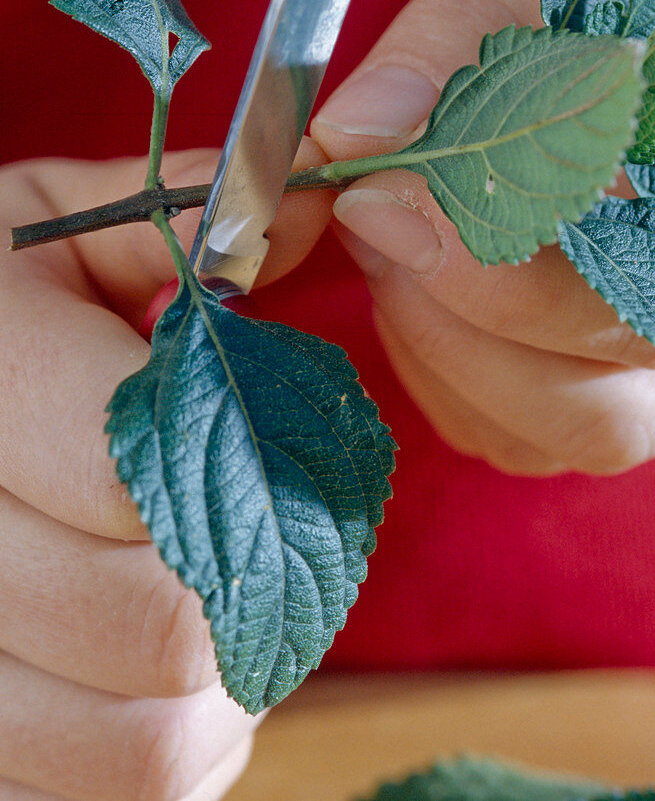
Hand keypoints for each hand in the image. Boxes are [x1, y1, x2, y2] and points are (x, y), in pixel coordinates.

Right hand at [0, 145, 329, 799]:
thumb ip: (172, 216)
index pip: (130, 474)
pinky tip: (146, 683)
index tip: (244, 445)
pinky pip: (114, 800)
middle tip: (239, 536)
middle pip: (159, 626)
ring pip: (148, 744)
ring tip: (203, 610)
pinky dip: (171, 759)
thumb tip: (320, 200)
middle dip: (238, 581)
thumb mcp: (48, 229)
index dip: (222, 472)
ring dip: (216, 686)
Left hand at [311, 0, 654, 475]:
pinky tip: (415, 256)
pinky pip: (507, 418)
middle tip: (373, 204)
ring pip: (545, 426)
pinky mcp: (607, 358)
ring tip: (397, 211)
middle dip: (452, 318)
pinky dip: (432, 356)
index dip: (508, 276)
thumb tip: (348, 136)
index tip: (380, 196)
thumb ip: (466, 30)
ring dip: (433, 339)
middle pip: (598, 409)